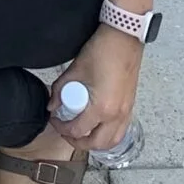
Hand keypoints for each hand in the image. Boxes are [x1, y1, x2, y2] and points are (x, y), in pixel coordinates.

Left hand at [55, 25, 143, 158]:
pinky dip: (107, 135)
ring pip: (111, 142)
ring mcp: (126, 113)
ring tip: (81, 134)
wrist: (123, 39)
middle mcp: (116, 115)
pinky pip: (120, 132)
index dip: (61, 128)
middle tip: (65, 131)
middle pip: (95, 144)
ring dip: (95, 143)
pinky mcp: (131, 107)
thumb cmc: (102, 51)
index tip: (54, 119)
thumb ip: (60, 90)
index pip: (77, 130)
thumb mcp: (74, 70)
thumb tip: (52, 105)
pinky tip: (97, 127)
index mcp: (101, 108)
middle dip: (77, 142)